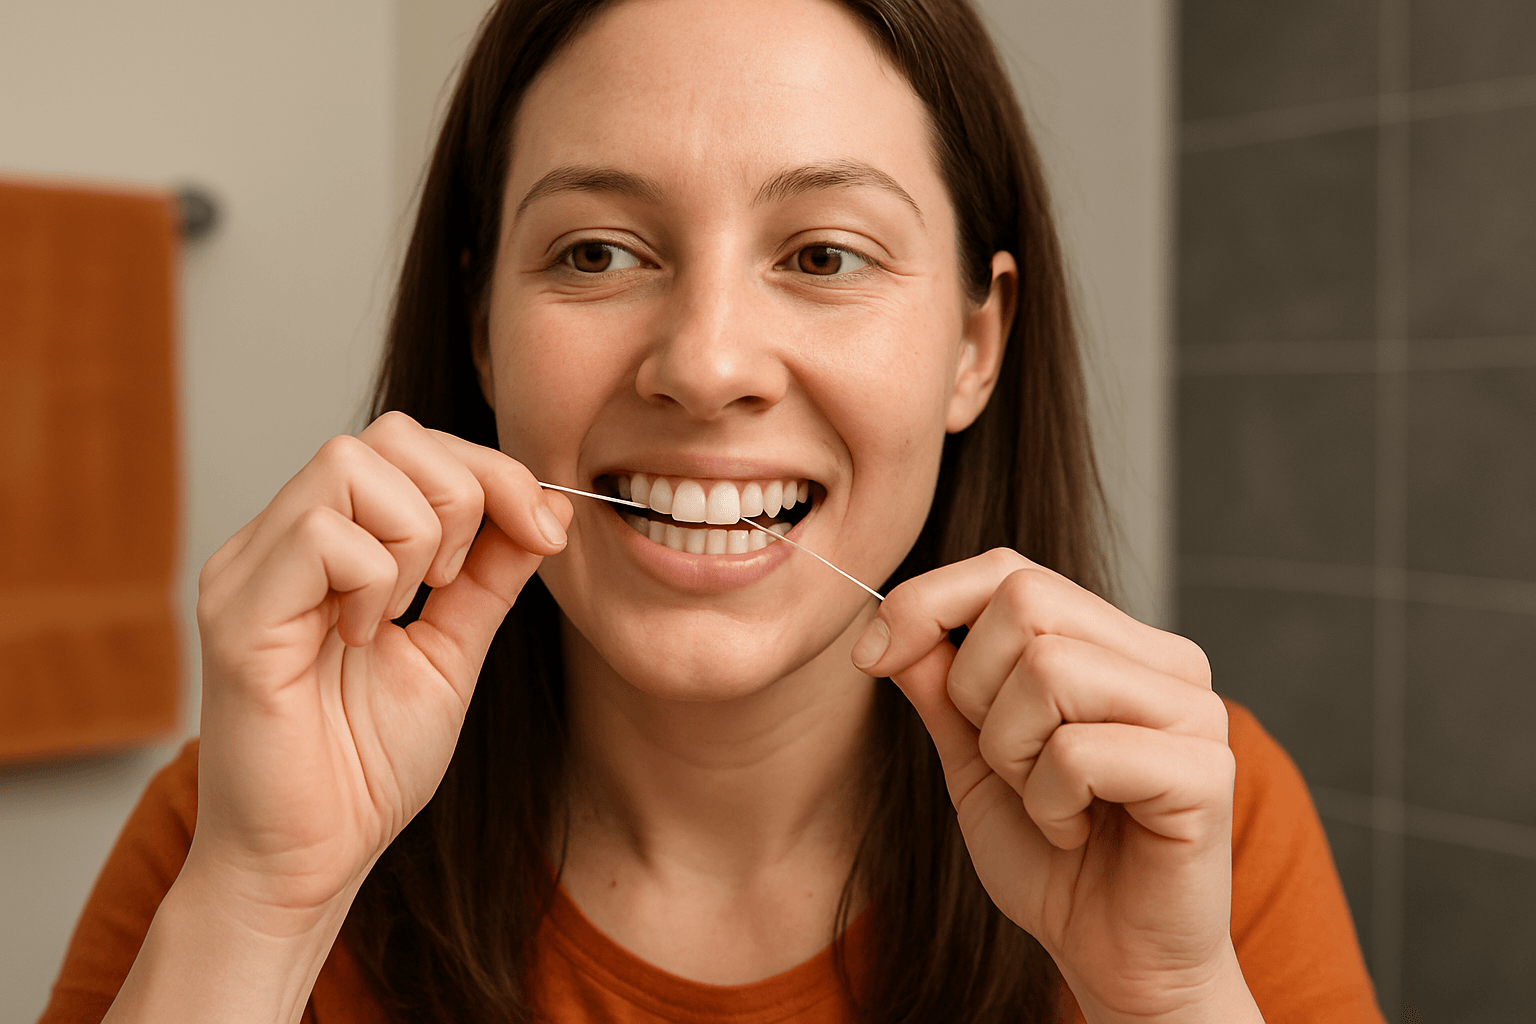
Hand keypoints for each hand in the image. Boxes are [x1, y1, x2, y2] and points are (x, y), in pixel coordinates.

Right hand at [188, 411, 570, 928]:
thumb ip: (491, 575)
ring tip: (405, 612)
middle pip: (386, 434)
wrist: (311, 859)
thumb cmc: (367, 766)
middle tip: (456, 583)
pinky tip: (363, 640)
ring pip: (351, 465)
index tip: (545, 530)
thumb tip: (547, 506)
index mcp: (328, 543)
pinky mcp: (236, 613)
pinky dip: (372, 580)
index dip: (491, 471)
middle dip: (462, 494)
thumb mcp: (453, 650)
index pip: (410, 444)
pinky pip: (319, 535)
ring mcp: (249, 570)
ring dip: (417, 538)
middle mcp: (278, 542)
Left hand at [851, 550, 1259, 1023]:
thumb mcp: (974, 761)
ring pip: (1048, 672)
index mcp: (1115, 644)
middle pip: (1025, 603)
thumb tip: (894, 624)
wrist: (1116, 962)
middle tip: (1009, 765)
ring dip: (1013, 753)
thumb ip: (941, 688)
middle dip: (974, 692)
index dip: (926, 601)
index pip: (1010, 569)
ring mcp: (1195, 710)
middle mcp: (1166, 661)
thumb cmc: (1054, 862)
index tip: (871, 658)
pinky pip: (1080, 752)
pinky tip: (1074, 834)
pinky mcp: (1206, 771)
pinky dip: (1050, 803)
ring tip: (1047, 802)